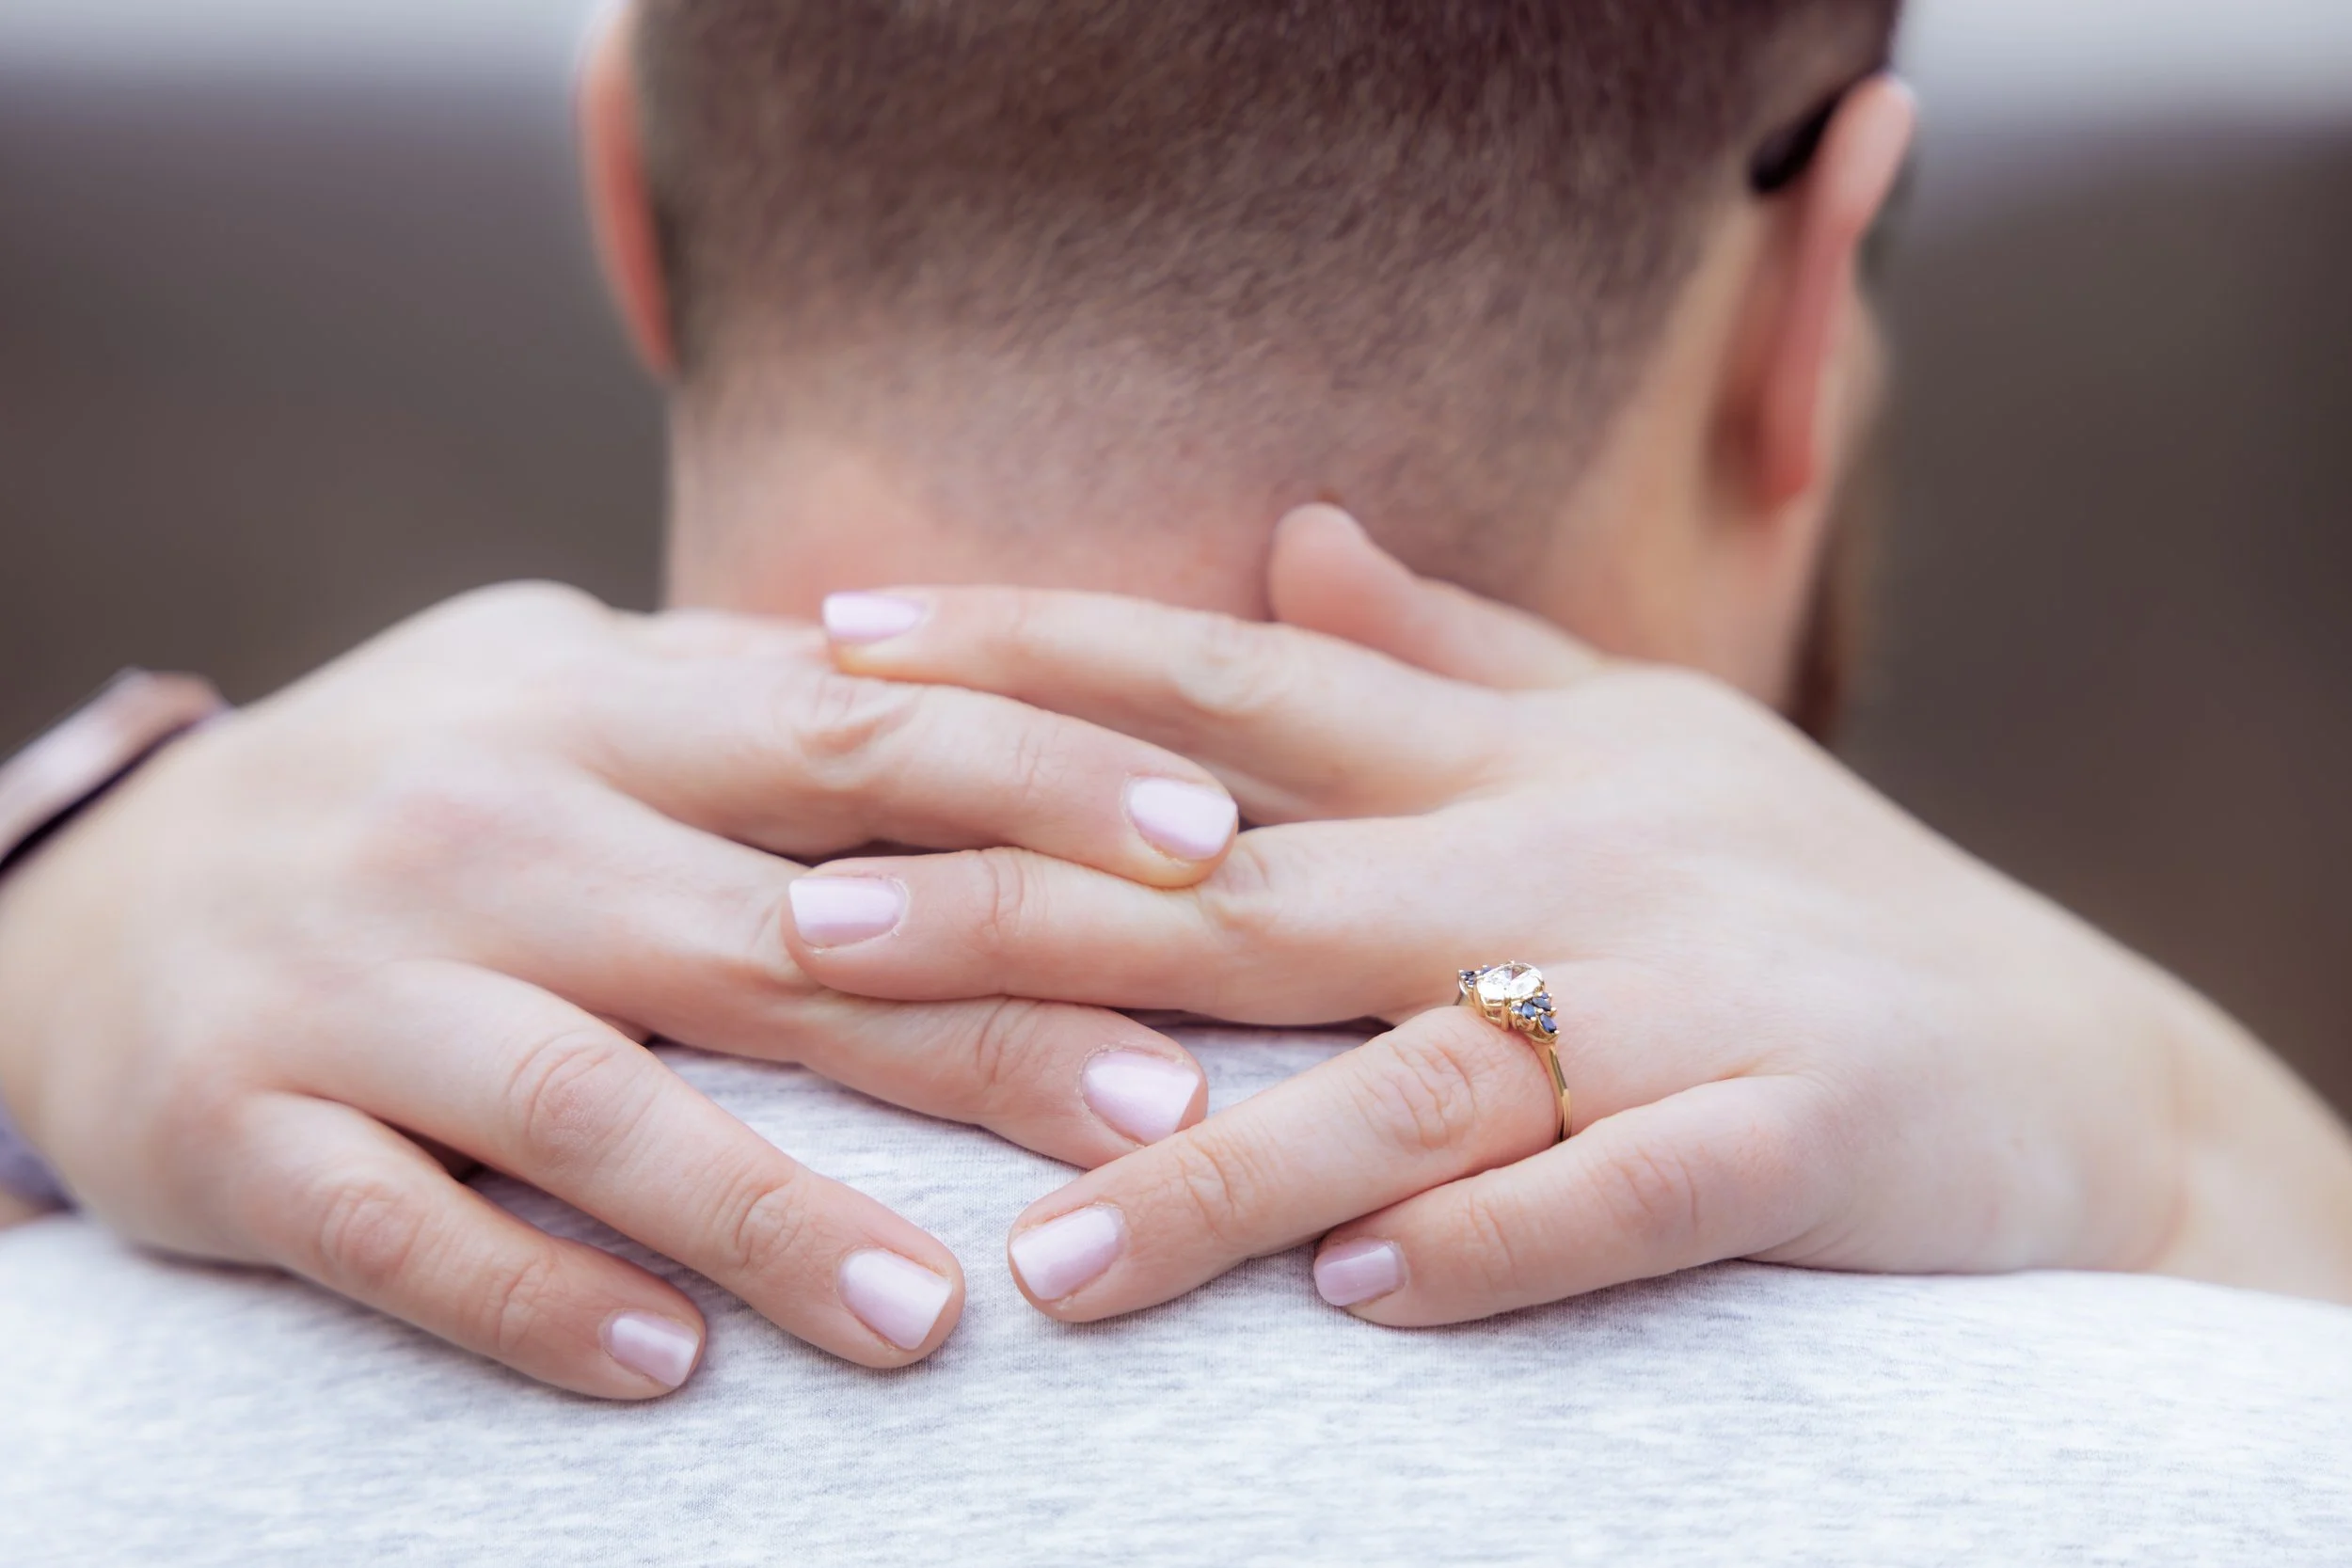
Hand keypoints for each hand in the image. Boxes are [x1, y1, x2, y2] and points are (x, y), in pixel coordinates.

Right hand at [0, 583, 1232, 1392]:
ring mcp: (353, 981)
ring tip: (931, 1316)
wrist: (89, 890)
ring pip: (590, 1104)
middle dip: (984, 1022)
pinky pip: (402, 1233)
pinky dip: (538, 1300)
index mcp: (595, 707)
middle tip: (1165, 1112)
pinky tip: (672, 1368)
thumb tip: (998, 691)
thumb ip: (756, 704)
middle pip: (772, 932)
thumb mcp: (568, 694)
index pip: (859, 730)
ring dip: (770, 1214)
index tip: (1215, 845)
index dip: (1042, 779)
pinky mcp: (238, 1126)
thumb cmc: (413, 787)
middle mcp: (483, 828)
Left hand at [798, 508, 2351, 1322]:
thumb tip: (1292, 536)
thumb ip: (1448, 651)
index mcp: (1509, 755)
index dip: (1034, 648)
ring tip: (1043, 1256)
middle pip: (1255, 878)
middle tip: (819, 938)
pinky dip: (1492, 1246)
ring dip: (1226, 1163)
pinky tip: (1357, 1302)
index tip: (838, 646)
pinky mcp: (1791, 1137)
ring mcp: (1684, 1000)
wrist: (2070, 1071)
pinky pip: (1621, 1195)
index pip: (1232, 676)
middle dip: (1031, 903)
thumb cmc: (1810, 892)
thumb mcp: (1637, 736)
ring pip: (1415, 1073)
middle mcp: (1567, 859)